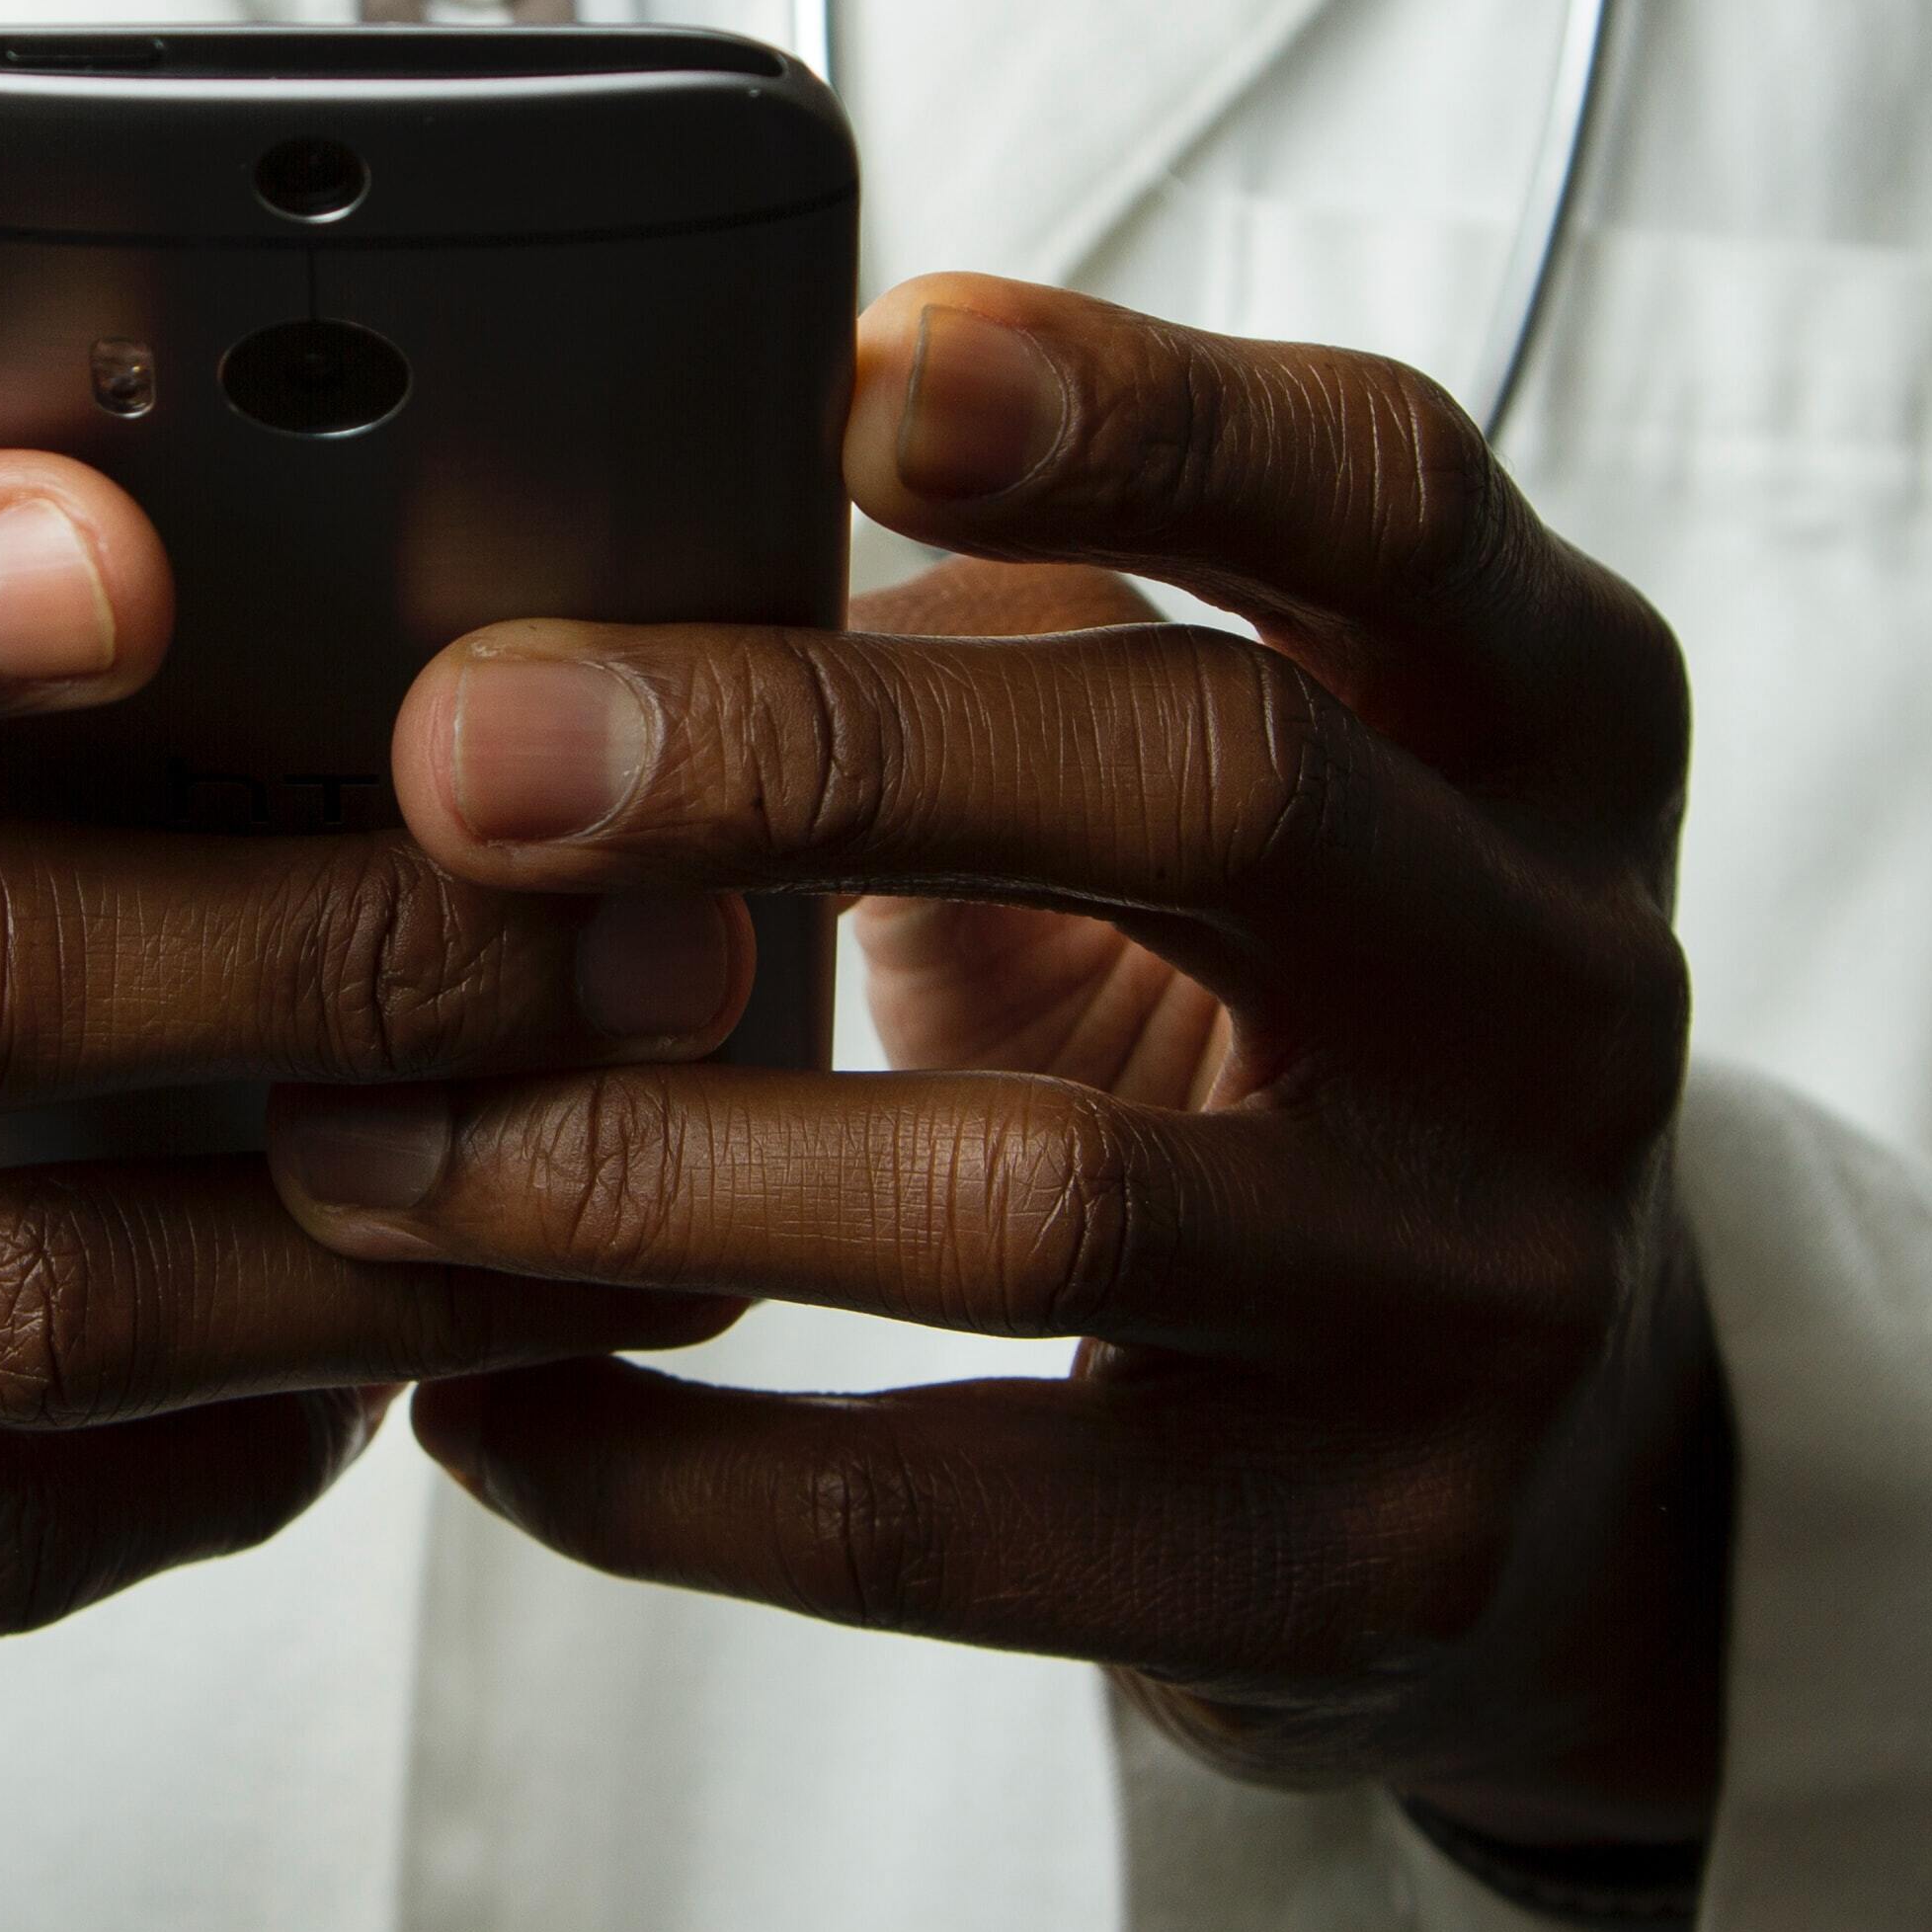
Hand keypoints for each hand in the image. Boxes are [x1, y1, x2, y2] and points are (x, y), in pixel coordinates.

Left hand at [258, 281, 1724, 1851]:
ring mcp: (1485, 1290)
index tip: (856, 367)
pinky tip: (473, 1395)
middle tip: (465, 754)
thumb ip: (992, 632)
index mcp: (1542, 710)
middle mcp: (1566, 982)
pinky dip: (670, 1464)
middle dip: (805, 749)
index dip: (1139, 410)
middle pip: (1218, 787)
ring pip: (1042, 1197)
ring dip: (644, 1154)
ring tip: (365, 1125)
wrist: (1544, 1446)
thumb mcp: (1220, 765)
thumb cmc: (1272, 1002)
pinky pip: (952, 1524)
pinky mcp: (1363, 1565)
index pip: (1384, 492)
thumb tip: (568, 569)